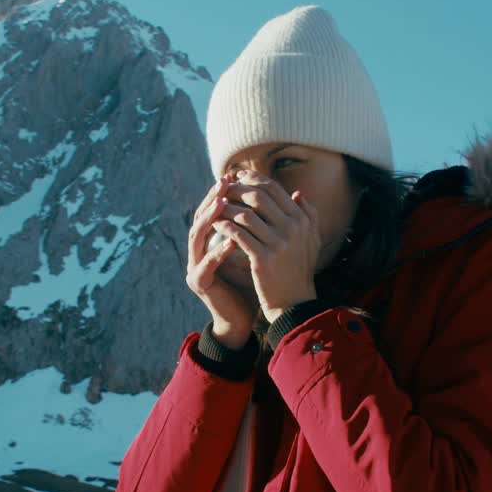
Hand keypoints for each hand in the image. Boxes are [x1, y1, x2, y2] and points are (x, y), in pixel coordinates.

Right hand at [186, 173, 259, 348]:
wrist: (244, 317)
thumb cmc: (254, 281)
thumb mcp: (262, 247)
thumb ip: (270, 223)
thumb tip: (297, 195)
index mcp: (211, 239)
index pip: (214, 209)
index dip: (224, 191)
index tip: (238, 175)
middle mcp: (198, 250)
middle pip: (200, 217)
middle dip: (212, 198)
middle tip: (224, 182)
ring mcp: (195, 265)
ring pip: (196, 236)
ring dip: (209, 218)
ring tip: (223, 203)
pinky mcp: (198, 282)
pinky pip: (206, 264)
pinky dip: (218, 252)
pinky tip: (231, 241)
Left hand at [210, 169, 319, 322]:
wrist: (294, 302)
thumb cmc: (299, 269)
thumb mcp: (311, 241)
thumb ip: (308, 215)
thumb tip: (299, 193)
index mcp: (302, 219)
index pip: (274, 189)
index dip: (253, 179)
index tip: (238, 177)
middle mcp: (292, 228)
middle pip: (258, 197)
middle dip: (237, 189)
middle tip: (222, 188)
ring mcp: (278, 243)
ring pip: (246, 215)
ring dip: (227, 207)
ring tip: (215, 206)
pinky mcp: (263, 258)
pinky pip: (238, 235)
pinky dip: (225, 226)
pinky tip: (216, 224)